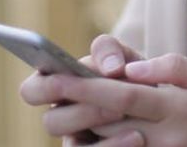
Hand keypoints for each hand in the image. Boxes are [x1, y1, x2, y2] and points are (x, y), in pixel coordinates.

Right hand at [19, 35, 145, 143]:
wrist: (155, 103)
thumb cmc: (131, 74)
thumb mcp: (122, 55)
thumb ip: (110, 50)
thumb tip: (111, 68)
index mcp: (57, 88)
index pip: (32, 90)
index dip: (44, 86)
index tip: (69, 78)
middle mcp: (61, 118)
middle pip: (51, 121)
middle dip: (77, 109)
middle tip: (100, 92)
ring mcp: (76, 140)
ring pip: (72, 145)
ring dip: (95, 123)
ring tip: (123, 111)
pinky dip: (113, 146)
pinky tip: (137, 136)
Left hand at [50, 54, 186, 146]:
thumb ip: (173, 67)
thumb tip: (133, 67)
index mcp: (176, 108)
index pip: (121, 96)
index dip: (82, 86)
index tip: (50, 75)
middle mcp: (163, 137)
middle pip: (103, 124)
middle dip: (65, 108)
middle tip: (36, 90)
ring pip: (104, 146)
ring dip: (76, 131)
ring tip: (57, 113)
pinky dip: (100, 146)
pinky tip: (84, 135)